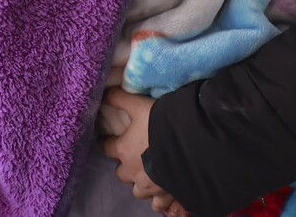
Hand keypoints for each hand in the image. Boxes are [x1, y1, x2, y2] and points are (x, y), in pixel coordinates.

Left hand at [101, 87, 181, 211]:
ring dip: (140, 183)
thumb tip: (105, 92)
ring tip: (148, 174)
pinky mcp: (165, 194)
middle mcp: (133, 171)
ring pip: (137, 191)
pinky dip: (158, 198)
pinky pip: (157, 204)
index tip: (108, 139)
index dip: (106, 142)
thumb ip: (120, 98)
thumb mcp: (139, 104)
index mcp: (123, 150)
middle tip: (134, 156)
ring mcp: (149, 186)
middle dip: (125, 166)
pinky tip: (162, 190)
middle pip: (120, 173)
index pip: (105, 147)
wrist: (190, 143)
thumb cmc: (161, 123)